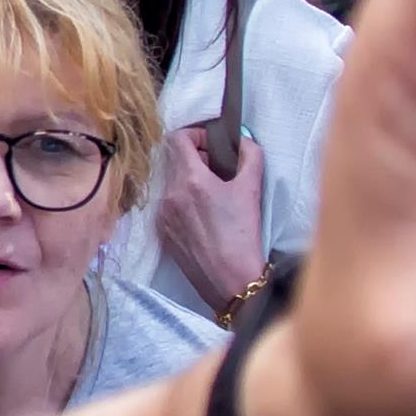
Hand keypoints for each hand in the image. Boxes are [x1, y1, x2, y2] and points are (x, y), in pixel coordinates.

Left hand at [154, 120, 269, 317]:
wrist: (231, 280)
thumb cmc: (243, 234)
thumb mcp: (253, 189)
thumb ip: (250, 155)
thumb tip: (243, 140)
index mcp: (190, 180)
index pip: (177, 139)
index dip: (196, 135)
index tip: (212, 145)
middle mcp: (170, 195)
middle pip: (174, 160)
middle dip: (195, 158)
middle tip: (217, 169)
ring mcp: (162, 215)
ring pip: (170, 183)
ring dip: (189, 180)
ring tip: (212, 194)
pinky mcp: (162, 233)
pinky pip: (168, 205)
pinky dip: (183, 201)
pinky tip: (204, 216)